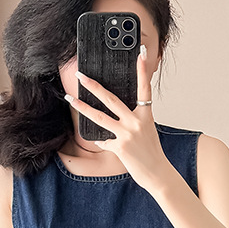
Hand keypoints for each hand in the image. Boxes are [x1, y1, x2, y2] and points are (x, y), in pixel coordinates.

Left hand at [64, 47, 172, 193]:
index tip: (140, 54)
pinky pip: (104, 141)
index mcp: (145, 115)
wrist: (157, 173)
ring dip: (82, 108)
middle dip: (93, 86)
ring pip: (99, 117)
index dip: (142, 71)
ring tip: (70, 99)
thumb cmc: (152, 152)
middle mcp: (136, 122)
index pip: (144, 88)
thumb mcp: (147, 130)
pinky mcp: (120, 147)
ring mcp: (127, 134)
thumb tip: (115, 113)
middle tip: (81, 76)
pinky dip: (101, 141)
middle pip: (111, 99)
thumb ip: (134, 119)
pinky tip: (102, 142)